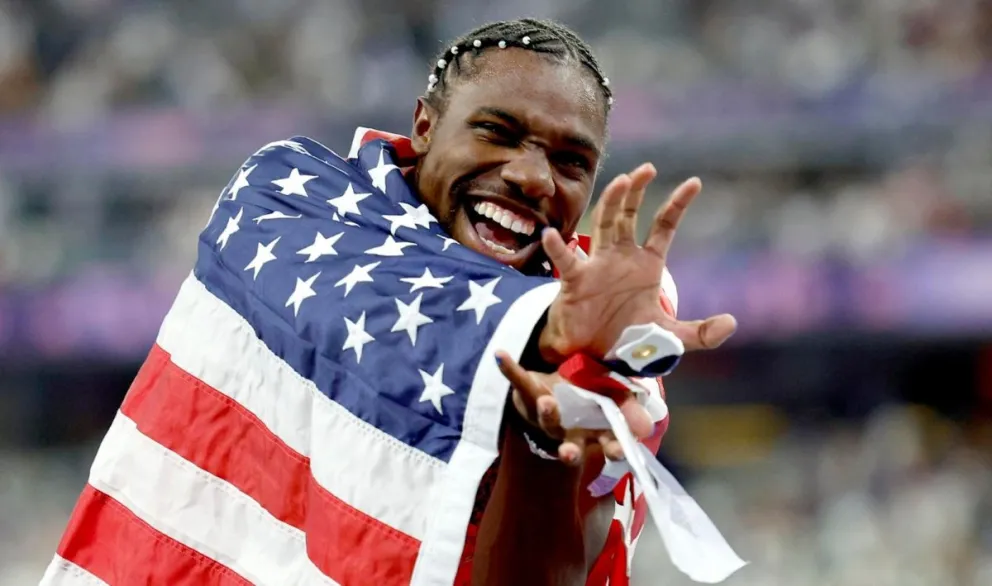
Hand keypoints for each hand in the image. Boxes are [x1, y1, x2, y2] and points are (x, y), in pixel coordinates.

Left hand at [496, 350, 652, 465]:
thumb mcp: (615, 402)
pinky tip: (501, 355)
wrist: (557, 386)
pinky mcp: (527, 393)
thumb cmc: (590, 398)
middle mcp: (567, 431)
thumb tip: (647, 427)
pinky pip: (518, 379)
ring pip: (545, 419)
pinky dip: (509, 367)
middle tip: (570, 452)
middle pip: (569, 446)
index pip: (606, 446)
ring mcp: (545, 415)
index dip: (612, 450)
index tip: (617, 453)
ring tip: (546, 402)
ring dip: (546, 412)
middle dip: (570, 451)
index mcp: (593, 433)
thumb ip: (630, 411)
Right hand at [539, 164, 737, 362]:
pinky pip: (566, 261)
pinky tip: (553, 235)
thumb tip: (732, 323)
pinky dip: (558, 248)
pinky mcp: (575, 281)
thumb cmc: (627, 339)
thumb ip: (701, 333)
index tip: (695, 182)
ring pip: (604, 224)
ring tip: (621, 181)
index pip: (663, 225)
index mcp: (646, 264)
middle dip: (637, 191)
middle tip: (648, 169)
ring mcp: (597, 265)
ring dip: (611, 202)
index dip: (678, 204)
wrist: (592, 355)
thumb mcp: (671, 338)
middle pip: (629, 215)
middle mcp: (621, 257)